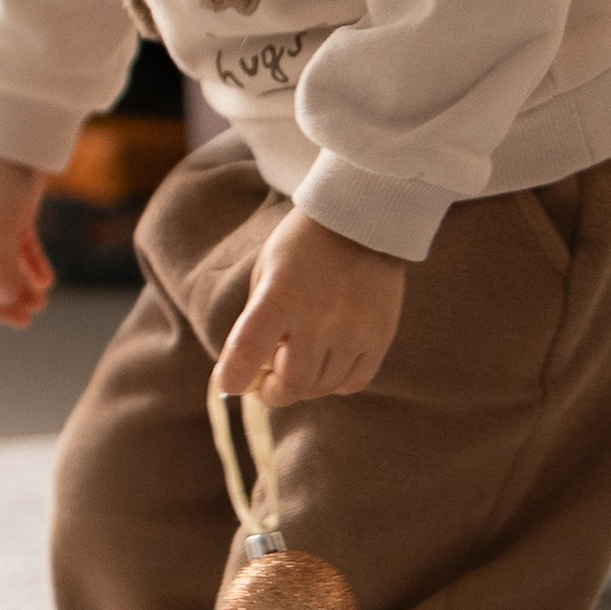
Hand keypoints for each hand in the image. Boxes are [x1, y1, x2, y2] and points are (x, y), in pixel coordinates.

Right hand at [0, 147, 54, 342]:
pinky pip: (19, 248)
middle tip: (27, 321)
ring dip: (18, 287)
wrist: (18, 130)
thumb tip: (5, 302)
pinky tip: (47, 281)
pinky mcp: (13, 212)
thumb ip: (0, 263)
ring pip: (0, 266)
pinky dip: (31, 265)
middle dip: (0, 302)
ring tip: (42, 303)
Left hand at [212, 204, 405, 404]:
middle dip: (273, 391)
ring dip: (304, 385)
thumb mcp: (266, 272)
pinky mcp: (380, 336)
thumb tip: (249, 370)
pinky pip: (354, 382)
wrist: (363, 218)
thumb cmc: (303, 245)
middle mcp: (319, 318)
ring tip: (299, 362)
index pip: (249, 350)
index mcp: (280, 297)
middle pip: (292, 384)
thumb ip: (256, 321)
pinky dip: (334, 382)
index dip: (234, 377)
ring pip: (322, 387)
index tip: (229, 384)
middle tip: (267, 382)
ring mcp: (354, 330)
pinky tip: (327, 363)